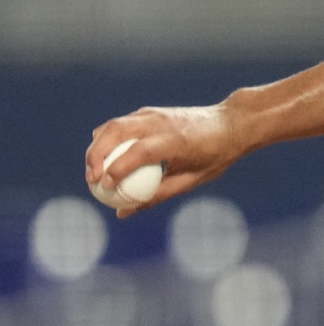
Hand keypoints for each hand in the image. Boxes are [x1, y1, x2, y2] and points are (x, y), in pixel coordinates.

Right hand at [85, 104, 241, 217]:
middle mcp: (161, 122)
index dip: (118, 168)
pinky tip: (102, 158)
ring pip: (113, 125)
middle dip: (96, 156)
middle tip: (91, 181)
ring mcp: (152, 114)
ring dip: (96, 147)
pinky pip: (119, 124)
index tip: (106, 187)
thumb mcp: (191, 180)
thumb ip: (157, 195)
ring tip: (92, 171)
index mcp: (176, 140)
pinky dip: (105, 139)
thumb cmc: (214, 156)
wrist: (229, 124)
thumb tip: (123, 213)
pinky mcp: (148, 112)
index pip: (139, 151)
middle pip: (116, 132)